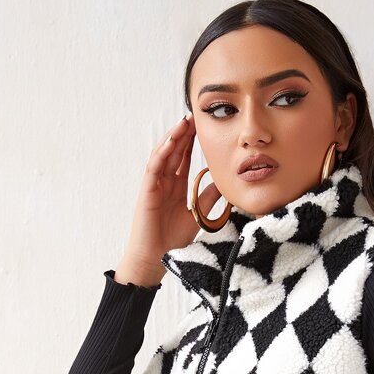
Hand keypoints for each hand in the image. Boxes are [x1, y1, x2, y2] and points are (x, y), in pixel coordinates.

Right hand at [117, 111, 222, 277]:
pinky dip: (161, 154)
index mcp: (176, 186)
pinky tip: (170, 143)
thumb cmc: (173, 239)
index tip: (204, 126)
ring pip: (163, 155)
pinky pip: (153, 168)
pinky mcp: (146, 191)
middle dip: (183, 133)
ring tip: (183, 122)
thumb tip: (226, 183)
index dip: (193, 142)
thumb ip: (208, 197)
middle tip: (194, 115)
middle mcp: (164, 181)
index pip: (184, 157)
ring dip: (172, 138)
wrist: (156, 258)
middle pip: (174, 151)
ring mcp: (154, 185)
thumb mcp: (198, 214)